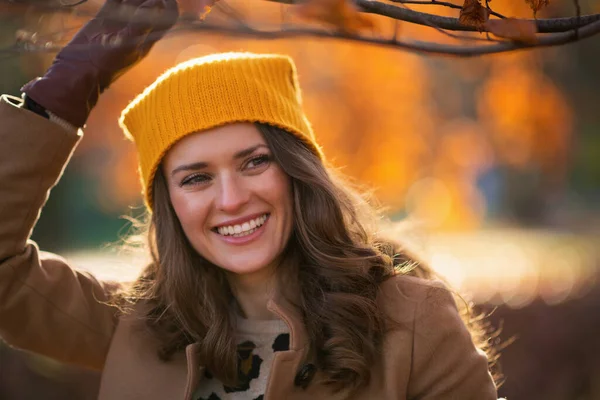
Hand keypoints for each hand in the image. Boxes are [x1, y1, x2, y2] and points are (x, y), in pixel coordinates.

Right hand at [22, 0, 177, 126]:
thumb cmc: (107, 64)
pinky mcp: (104, 18)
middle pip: (151, 5)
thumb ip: (141, 25)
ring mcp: (121, 23)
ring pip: (133, 0)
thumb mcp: (127, 45)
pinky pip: (115, 0)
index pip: (168, 17)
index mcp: (148, 38)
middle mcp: (137, 29)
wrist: (80, 71)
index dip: (168, 4)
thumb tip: (156, 3)